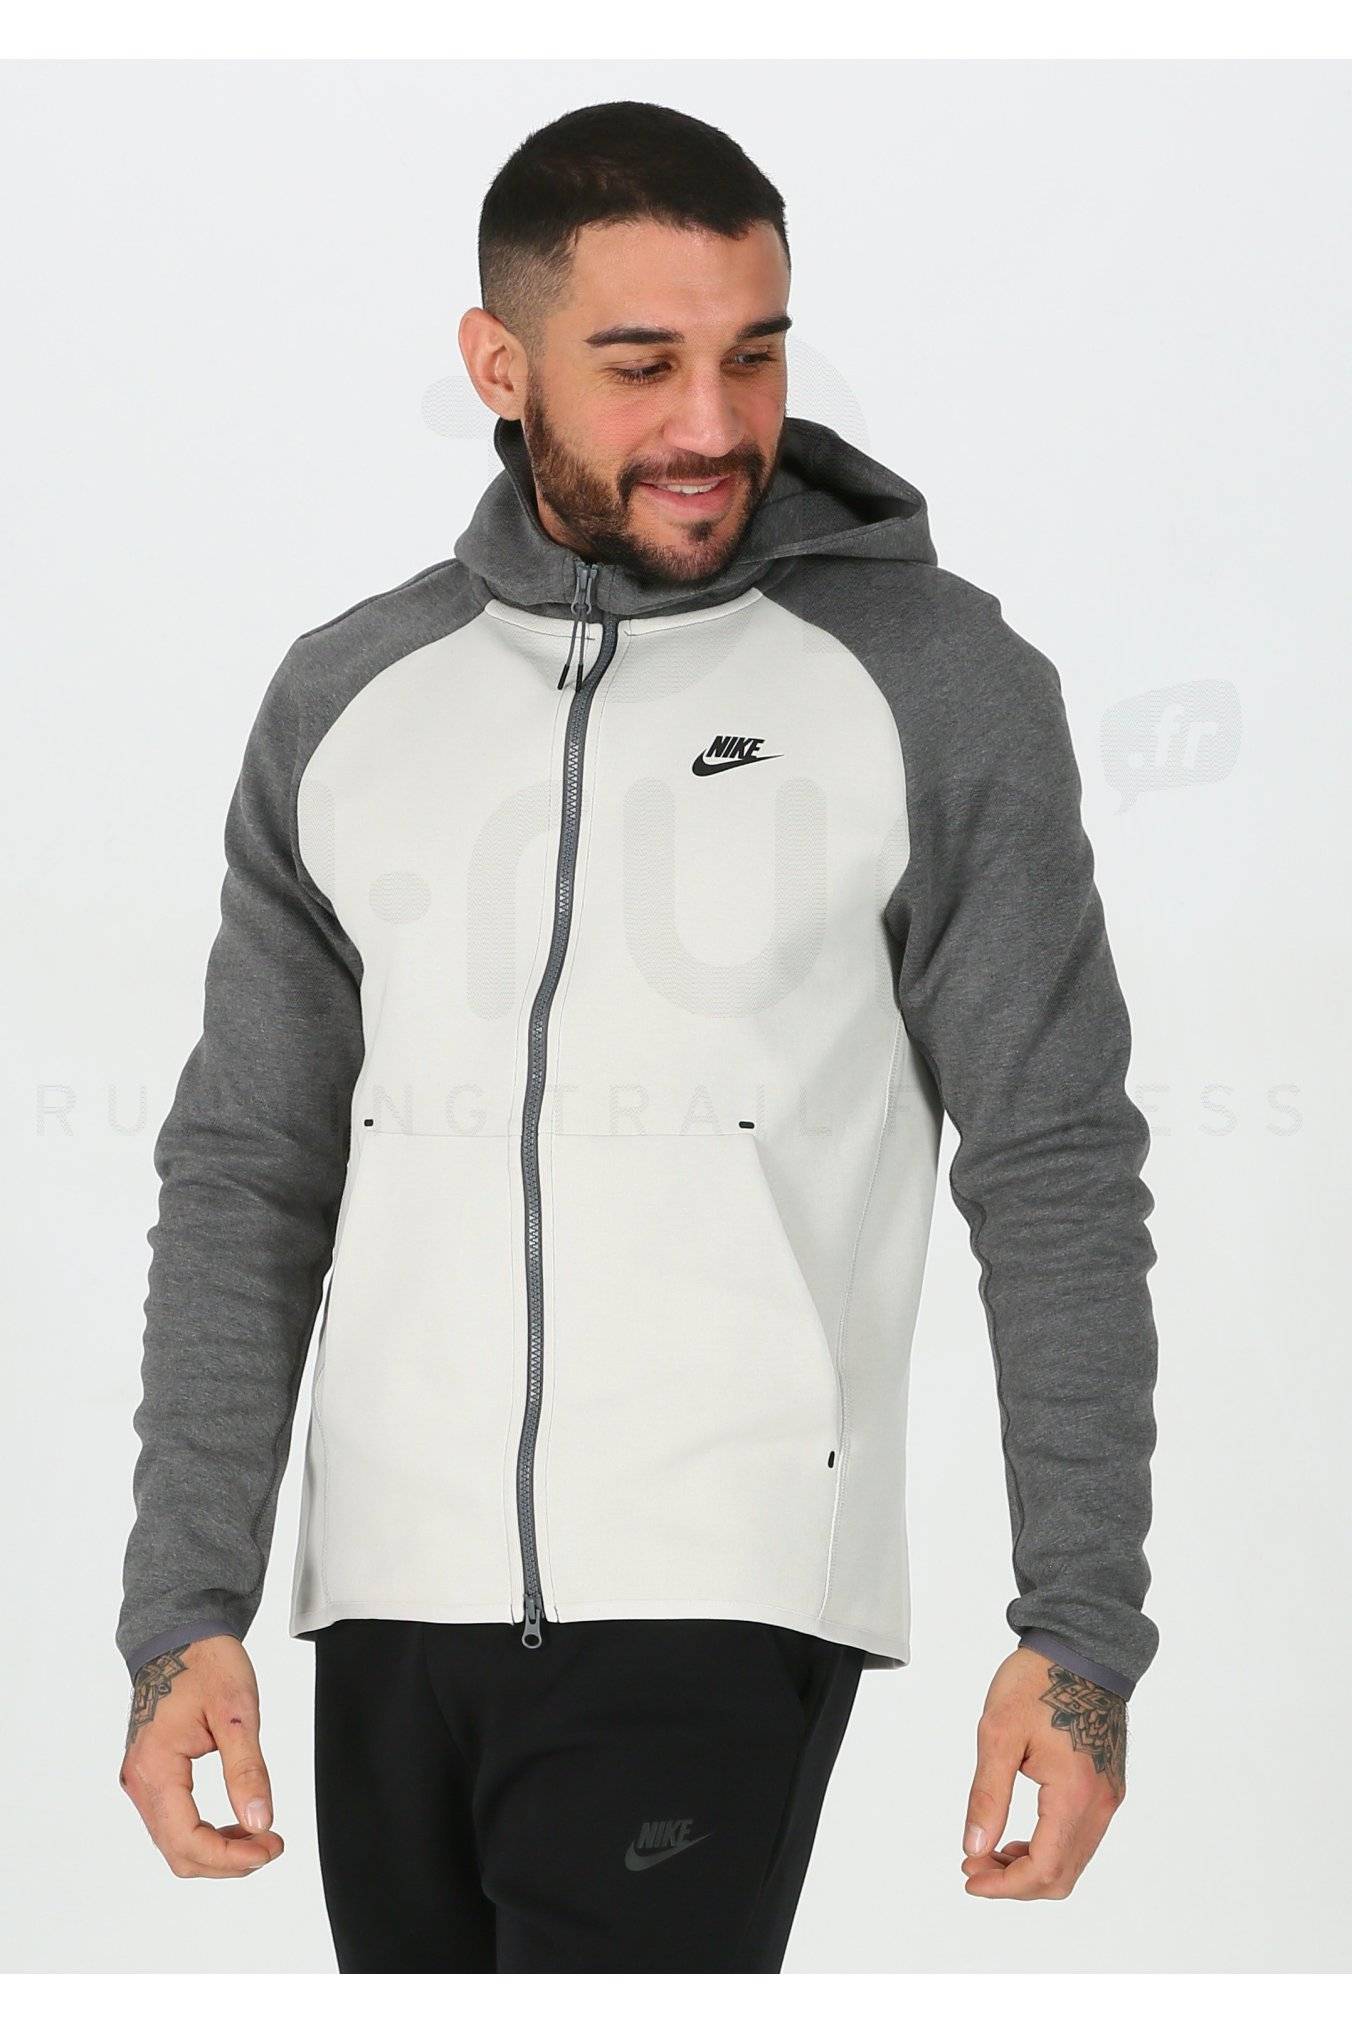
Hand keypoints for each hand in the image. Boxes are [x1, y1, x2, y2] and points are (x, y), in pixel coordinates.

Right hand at [119, 1636, 284, 1878]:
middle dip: (228, 1860)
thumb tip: (260, 1822)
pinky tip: (236, 1822)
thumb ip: (248, 1770)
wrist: (180, 1637)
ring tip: (259, 1835)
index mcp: (156, 1767)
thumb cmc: (207, 1665)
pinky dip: (204, 1834)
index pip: (187, 1841)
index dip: (232, 1857)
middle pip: (179, 1853)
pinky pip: (172, 1823)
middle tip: (272, 1844)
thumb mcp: (238, 1712)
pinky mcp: (149, 1776)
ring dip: (217, 1851)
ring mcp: (140, 1780)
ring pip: (174, 1843)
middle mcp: (139, 1781)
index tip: (271, 1847)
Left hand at [960, 1646, 1126, 1899]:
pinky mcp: (1108, 1787)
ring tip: (989, 1851)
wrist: (1081, 1648)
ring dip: (1032, 1867)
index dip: (1004, 1885)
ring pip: (1073, 1860)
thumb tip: (974, 1847)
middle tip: (973, 1865)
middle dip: (1015, 1882)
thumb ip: (987, 1795)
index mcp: (1074, 1793)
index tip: (969, 1875)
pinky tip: (1018, 1836)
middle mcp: (1100, 1803)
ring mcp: (1109, 1797)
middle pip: (1062, 1876)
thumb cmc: (1038, 1681)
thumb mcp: (997, 1733)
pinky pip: (1081, 1837)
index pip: (1044, 1868)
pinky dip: (1049, 1848)